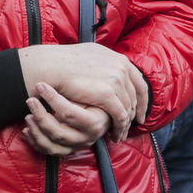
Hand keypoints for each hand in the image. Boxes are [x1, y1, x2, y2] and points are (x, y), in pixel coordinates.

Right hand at [18, 43, 149, 141]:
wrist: (51, 66)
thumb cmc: (64, 63)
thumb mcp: (91, 57)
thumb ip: (104, 65)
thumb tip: (109, 71)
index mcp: (118, 58)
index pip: (138, 81)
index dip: (142, 98)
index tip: (139, 111)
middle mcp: (120, 66)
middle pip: (136, 96)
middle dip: (135, 112)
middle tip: (132, 125)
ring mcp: (115, 79)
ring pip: (128, 108)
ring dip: (126, 123)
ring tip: (120, 133)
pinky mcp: (107, 93)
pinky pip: (120, 116)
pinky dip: (119, 128)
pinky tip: (115, 135)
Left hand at [20, 82, 112, 155]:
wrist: (103, 115)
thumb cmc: (94, 100)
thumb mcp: (89, 94)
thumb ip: (74, 93)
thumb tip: (51, 83)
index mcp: (94, 124)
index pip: (69, 114)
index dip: (53, 99)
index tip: (40, 86)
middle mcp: (86, 139)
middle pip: (58, 133)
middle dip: (41, 116)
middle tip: (31, 100)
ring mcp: (75, 147)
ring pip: (51, 146)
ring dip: (36, 131)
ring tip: (28, 116)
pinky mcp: (66, 151)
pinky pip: (48, 151)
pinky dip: (35, 142)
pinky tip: (27, 130)